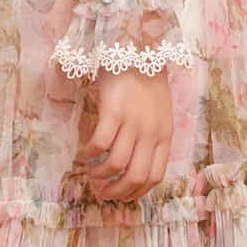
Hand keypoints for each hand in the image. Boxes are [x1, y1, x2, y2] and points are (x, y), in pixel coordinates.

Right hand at [75, 67, 172, 201]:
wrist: (138, 51)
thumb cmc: (147, 82)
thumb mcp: (159, 114)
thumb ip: (152, 137)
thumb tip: (136, 164)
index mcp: (164, 136)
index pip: (154, 176)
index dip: (137, 192)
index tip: (122, 195)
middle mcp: (150, 132)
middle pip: (135, 176)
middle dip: (117, 191)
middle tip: (102, 193)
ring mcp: (133, 122)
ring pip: (116, 164)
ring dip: (100, 174)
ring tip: (90, 173)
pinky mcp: (114, 111)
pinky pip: (100, 143)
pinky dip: (89, 154)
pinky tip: (82, 154)